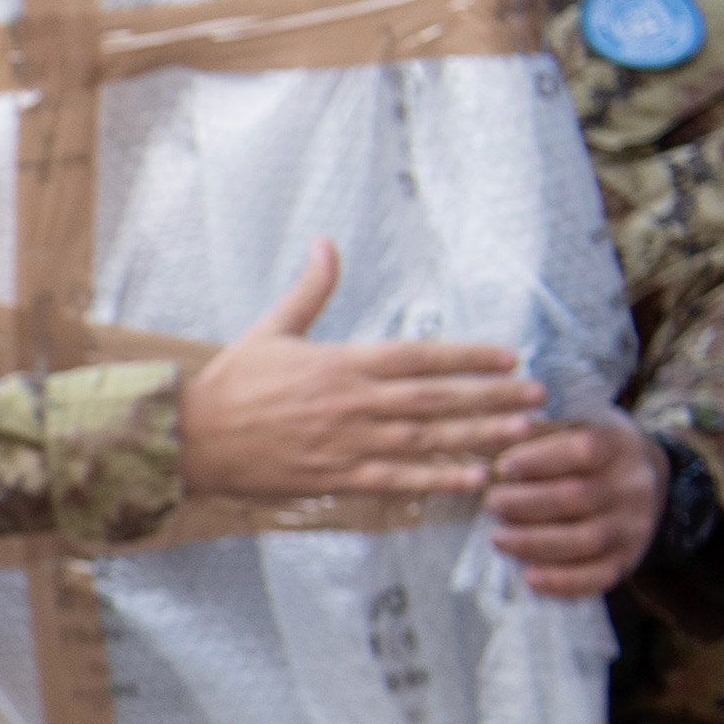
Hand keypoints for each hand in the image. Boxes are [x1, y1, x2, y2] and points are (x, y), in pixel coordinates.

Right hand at [178, 240, 541, 497]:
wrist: (186, 437)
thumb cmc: (229, 384)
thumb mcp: (272, 329)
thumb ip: (311, 290)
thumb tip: (326, 243)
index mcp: (342, 362)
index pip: (421, 356)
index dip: (469, 356)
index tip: (509, 357)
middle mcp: (352, 402)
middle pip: (437, 398)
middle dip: (491, 396)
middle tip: (537, 396)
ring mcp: (345, 442)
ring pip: (426, 439)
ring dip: (477, 435)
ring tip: (521, 433)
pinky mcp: (333, 476)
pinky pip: (396, 479)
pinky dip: (437, 480)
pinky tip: (472, 479)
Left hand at [483, 418, 668, 597]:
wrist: (641, 477)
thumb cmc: (586, 451)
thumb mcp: (571, 426)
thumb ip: (533, 434)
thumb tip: (480, 442)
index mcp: (619, 445)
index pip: (584, 450)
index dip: (540, 460)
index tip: (502, 466)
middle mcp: (633, 486)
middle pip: (578, 497)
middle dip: (526, 504)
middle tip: (490, 504)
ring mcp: (634, 525)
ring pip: (586, 539)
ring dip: (534, 542)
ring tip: (498, 538)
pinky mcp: (628, 558)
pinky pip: (599, 576)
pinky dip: (563, 582)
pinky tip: (530, 578)